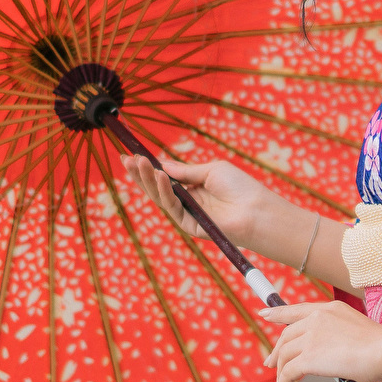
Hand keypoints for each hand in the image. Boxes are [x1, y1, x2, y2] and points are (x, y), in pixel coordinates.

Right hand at [121, 153, 294, 260]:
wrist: (256, 210)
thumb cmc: (240, 188)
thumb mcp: (210, 170)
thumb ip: (184, 171)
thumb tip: (162, 163)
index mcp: (194, 187)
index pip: (165, 177)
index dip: (148, 168)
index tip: (131, 155)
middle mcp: (188, 201)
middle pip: (157, 188)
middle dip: (140, 174)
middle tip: (125, 159)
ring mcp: (187, 214)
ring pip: (159, 197)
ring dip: (147, 179)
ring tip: (137, 163)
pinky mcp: (189, 225)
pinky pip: (172, 207)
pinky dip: (164, 190)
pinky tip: (159, 176)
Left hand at [263, 302, 381, 381]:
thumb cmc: (381, 344)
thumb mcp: (356, 328)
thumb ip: (338, 333)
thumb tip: (333, 351)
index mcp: (328, 309)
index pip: (296, 310)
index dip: (277, 313)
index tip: (265, 314)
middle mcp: (315, 319)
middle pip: (286, 336)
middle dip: (277, 351)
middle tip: (271, 363)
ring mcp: (310, 337)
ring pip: (285, 355)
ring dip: (280, 371)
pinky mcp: (308, 358)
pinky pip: (288, 372)